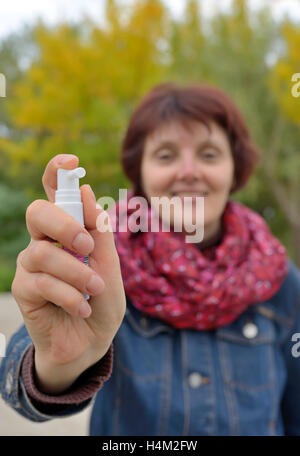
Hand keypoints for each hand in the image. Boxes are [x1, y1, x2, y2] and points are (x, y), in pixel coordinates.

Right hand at [11, 154, 125, 392]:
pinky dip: (68, 295)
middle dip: (64, 224)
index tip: (71, 161)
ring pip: (42, 253)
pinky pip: (40, 283)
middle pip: (38, 213)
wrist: (91, 341)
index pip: (54, 194)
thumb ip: (99, 231)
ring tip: (95, 290)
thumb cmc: (101, 300)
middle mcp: (45, 243)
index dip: (57, 173)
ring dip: (76, 272)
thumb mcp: (110, 264)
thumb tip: (86, 191)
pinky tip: (82, 307)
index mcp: (67, 231)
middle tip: (86, 245)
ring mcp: (32, 266)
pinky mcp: (25, 290)